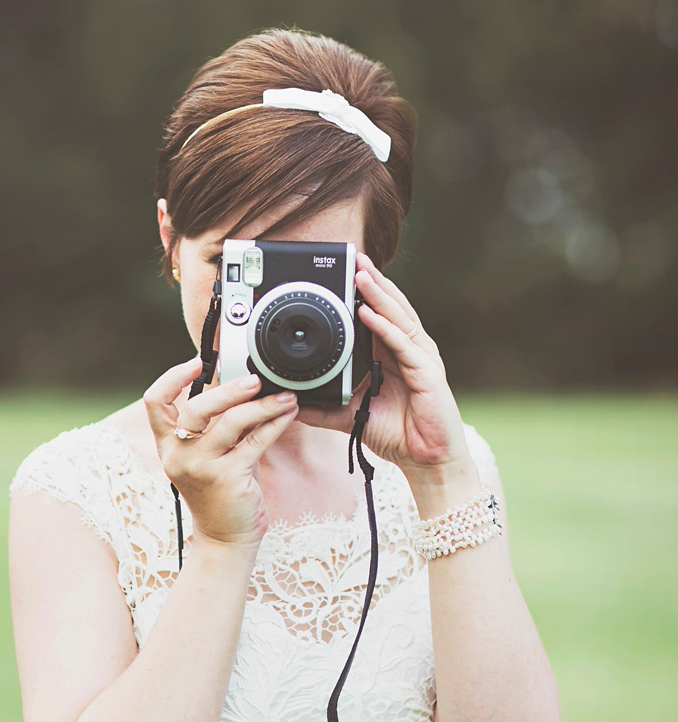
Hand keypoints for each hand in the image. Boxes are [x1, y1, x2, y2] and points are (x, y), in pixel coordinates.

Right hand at [143, 357, 298, 548]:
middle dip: (229, 389)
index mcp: (168, 445)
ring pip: (231, 422)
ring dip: (262, 405)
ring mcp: (201, 468)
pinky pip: (256, 442)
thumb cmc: (221, 492)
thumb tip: (242, 385)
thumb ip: (216, 424)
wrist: (226, 539)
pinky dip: (275, 424)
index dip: (172, 377)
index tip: (196, 362)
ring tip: (284, 396)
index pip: (155, 402)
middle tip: (255, 380)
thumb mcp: (210, 454)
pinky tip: (288, 414)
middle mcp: (178, 456)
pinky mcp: (228, 479)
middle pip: (196, 407)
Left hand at [295, 254, 475, 490]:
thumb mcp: (350, 416)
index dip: (367, 293)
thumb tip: (292, 403)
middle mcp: (410, 351)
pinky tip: (370, 313)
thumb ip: (324, 408)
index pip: (380, 315)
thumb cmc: (397, 435)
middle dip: (374, 282)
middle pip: (392, 308)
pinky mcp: (428, 374)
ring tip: (363, 274)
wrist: (425, 462)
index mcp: (393, 356)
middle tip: (356, 259)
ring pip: (400, 318)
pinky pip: (404, 345)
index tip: (348, 272)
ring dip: (379, 295)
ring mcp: (421, 359)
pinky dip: (386, 328)